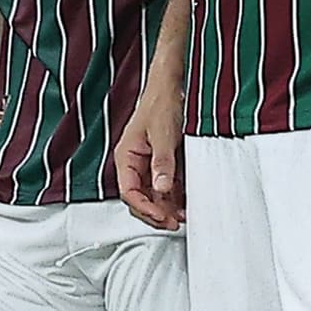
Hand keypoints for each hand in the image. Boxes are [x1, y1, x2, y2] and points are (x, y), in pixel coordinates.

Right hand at [117, 78, 184, 227]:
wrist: (171, 87)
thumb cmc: (161, 103)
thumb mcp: (164, 134)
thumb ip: (163, 162)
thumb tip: (162, 188)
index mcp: (126, 156)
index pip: (130, 192)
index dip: (145, 208)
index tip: (162, 217)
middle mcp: (134, 163)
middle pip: (139, 198)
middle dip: (155, 213)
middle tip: (174, 223)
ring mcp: (148, 164)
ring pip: (153, 195)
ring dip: (166, 208)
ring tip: (182, 217)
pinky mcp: (161, 163)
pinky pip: (164, 186)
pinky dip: (173, 197)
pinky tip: (184, 204)